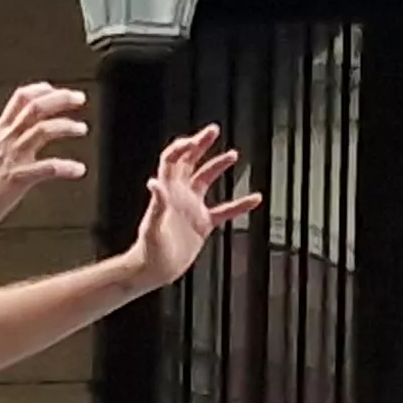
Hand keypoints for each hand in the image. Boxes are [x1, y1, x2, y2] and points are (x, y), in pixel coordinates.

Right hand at [0, 83, 91, 233]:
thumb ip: (6, 136)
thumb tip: (21, 127)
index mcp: (0, 131)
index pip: (21, 98)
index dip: (42, 90)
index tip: (58, 90)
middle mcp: (7, 139)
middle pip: (36, 107)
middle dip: (61, 99)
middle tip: (79, 99)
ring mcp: (13, 157)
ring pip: (44, 130)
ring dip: (67, 126)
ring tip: (81, 128)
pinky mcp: (18, 178)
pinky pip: (48, 167)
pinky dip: (67, 167)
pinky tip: (78, 169)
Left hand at [128, 125, 263, 285]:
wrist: (153, 271)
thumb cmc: (148, 251)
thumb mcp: (152, 226)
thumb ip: (156, 204)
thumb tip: (153, 183)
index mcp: (167, 192)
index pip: (173, 160)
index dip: (183, 147)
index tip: (198, 139)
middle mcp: (179, 195)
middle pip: (190, 162)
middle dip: (201, 144)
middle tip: (213, 130)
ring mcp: (191, 208)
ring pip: (206, 180)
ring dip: (218, 166)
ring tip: (233, 154)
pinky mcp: (202, 224)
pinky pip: (224, 211)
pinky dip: (239, 205)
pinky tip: (254, 199)